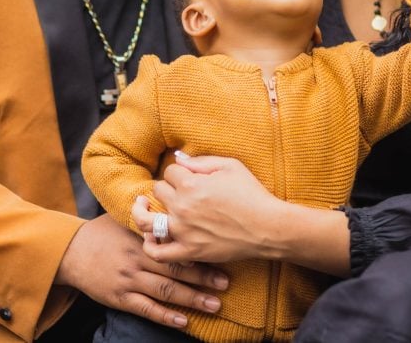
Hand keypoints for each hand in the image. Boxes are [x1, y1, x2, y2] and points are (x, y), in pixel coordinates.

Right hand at [55, 213, 226, 328]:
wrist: (71, 252)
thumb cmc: (102, 232)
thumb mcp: (124, 217)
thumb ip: (148, 215)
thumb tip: (172, 198)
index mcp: (140, 236)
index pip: (173, 242)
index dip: (196, 248)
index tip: (218, 251)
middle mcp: (137, 257)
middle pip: (175, 268)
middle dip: (203, 276)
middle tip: (226, 282)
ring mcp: (129, 279)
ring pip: (165, 290)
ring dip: (192, 298)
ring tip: (215, 304)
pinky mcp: (120, 297)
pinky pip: (146, 308)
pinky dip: (165, 316)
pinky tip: (184, 321)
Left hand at [131, 153, 283, 264]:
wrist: (268, 228)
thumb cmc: (252, 194)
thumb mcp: (230, 166)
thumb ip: (201, 161)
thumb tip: (178, 158)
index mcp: (191, 184)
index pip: (170, 172)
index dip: (179, 173)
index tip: (188, 178)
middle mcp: (182, 207)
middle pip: (158, 191)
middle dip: (167, 188)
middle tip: (177, 192)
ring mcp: (183, 231)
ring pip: (146, 220)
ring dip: (142, 211)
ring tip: (143, 207)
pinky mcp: (189, 252)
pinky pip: (158, 253)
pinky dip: (149, 246)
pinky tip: (151, 237)